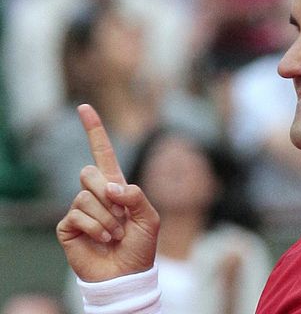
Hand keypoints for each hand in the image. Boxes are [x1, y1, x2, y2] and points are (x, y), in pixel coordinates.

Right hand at [56, 104, 159, 281]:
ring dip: (107, 218)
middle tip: (121, 217)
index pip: (103, 154)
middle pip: (89, 173)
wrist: (127, 275)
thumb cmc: (140, 247)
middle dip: (107, 194)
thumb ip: (136, 196)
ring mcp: (80, 210)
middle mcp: (96, 194)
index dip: (94, 131)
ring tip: (116, 234)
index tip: (84, 108)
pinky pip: (78, 215)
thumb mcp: (150, 218)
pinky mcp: (68, 226)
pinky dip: (96, 228)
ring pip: (85, 196)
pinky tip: (104, 240)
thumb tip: (111, 186)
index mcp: (116, 187)